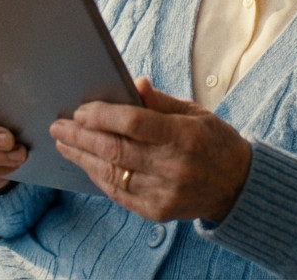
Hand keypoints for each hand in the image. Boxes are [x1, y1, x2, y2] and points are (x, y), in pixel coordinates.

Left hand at [50, 77, 251, 222]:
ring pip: (111, 173)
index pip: (134, 123)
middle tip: (59, 126)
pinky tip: (85, 163)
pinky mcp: (157, 212)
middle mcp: (174, 167)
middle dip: (81, 136)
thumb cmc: (213, 141)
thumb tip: (133, 83)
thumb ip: (160, 102)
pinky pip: (118, 193)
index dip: (103, 115)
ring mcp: (165, 193)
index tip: (81, 110)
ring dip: (82, 157)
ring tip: (64, 143)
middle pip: (115, 150)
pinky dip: (98, 177)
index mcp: (185, 136)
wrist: (237, 186)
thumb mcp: (195, 113)